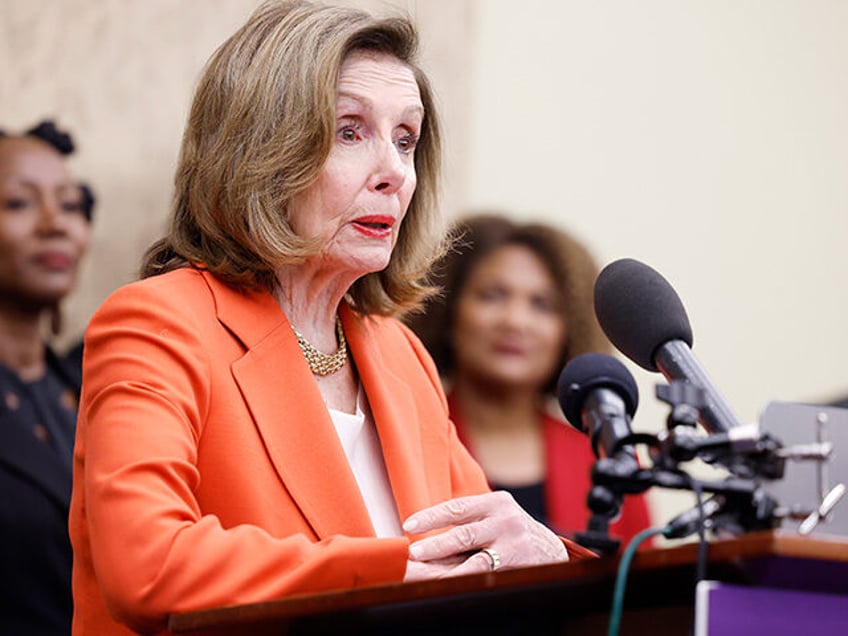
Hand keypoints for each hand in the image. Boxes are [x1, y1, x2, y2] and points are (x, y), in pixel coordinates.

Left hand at [402, 491, 567, 580]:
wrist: (550, 549)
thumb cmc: (510, 530)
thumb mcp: (495, 515)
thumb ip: (469, 520)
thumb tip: (424, 533)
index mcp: (495, 502)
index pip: (457, 508)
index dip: (431, 516)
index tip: (408, 524)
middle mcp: (505, 519)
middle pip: (463, 533)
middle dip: (435, 544)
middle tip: (413, 553)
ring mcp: (513, 543)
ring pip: (475, 559)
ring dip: (448, 568)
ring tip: (429, 574)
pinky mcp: (519, 564)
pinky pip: (488, 574)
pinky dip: (467, 580)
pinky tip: (451, 585)